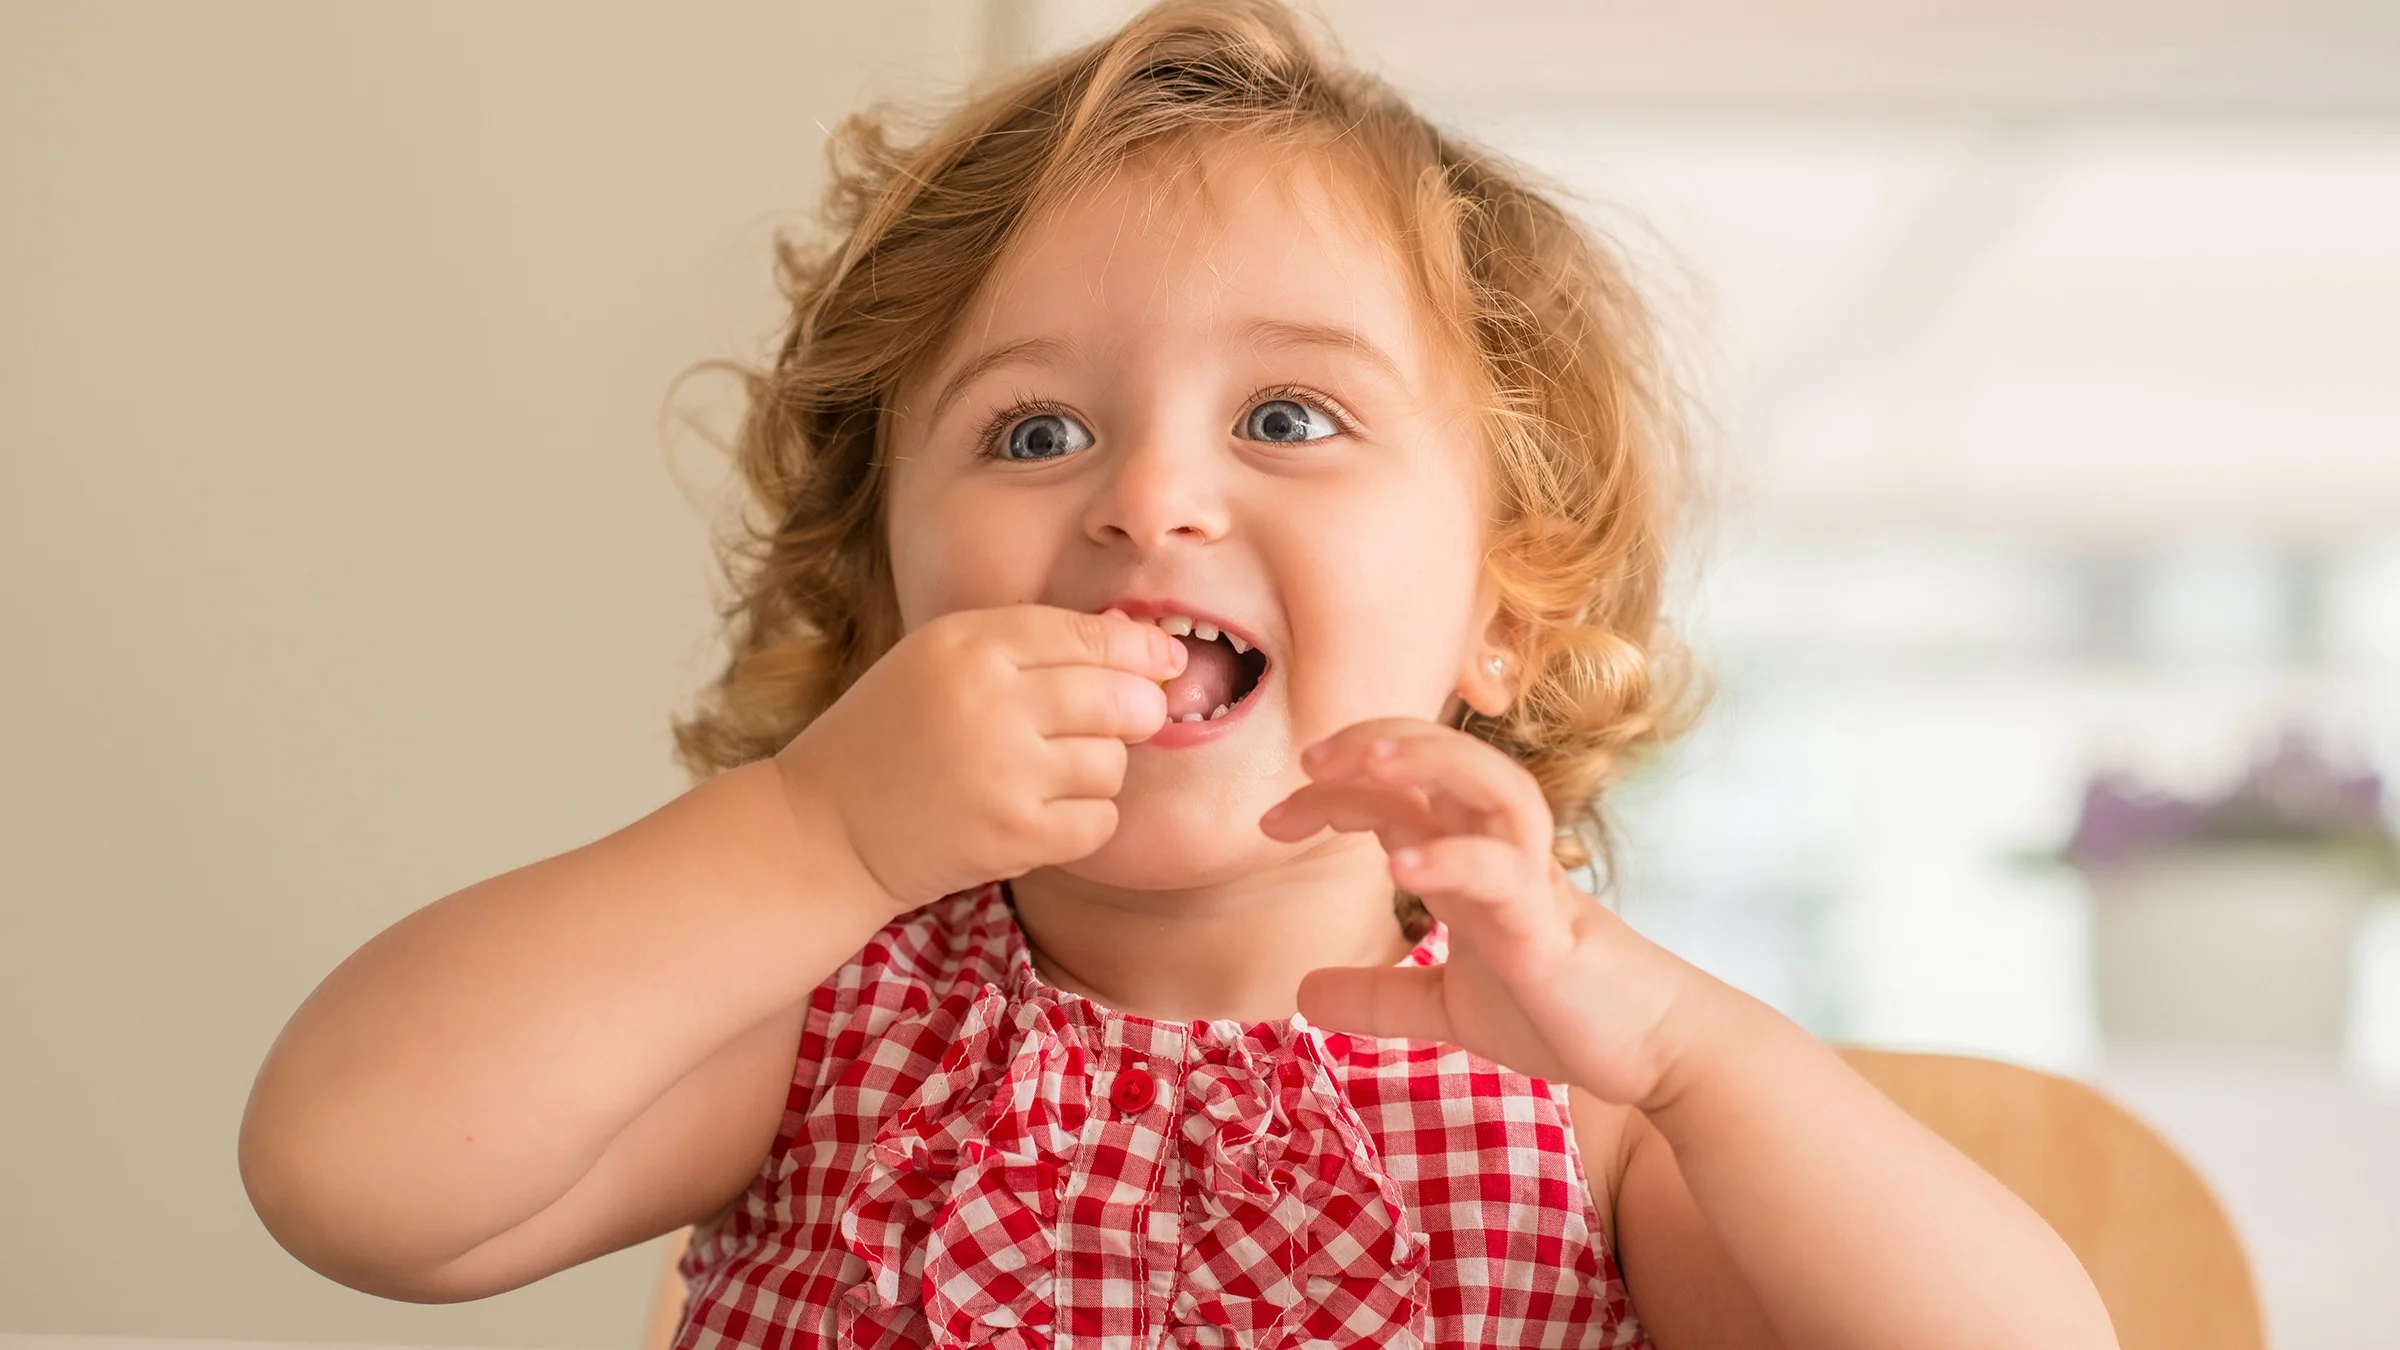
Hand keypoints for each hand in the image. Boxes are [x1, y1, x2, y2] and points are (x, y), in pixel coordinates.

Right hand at [775, 604, 1186, 908]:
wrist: (824, 829)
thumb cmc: (890, 737)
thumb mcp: (939, 661)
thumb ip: (1026, 645)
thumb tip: (1136, 642)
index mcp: (966, 643)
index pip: (1088, 634)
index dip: (1140, 649)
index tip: (1165, 661)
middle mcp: (988, 698)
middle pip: (1119, 697)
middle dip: (1136, 710)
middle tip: (1124, 721)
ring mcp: (1004, 770)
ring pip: (1113, 762)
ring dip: (1097, 770)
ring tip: (1049, 774)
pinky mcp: (1014, 835)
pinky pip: (1099, 820)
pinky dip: (1084, 820)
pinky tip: (1043, 813)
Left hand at [1260, 717, 1713, 1108]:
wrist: (1651, 1052)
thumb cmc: (1561, 1014)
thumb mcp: (1448, 1008)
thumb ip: (1381, 996)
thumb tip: (1303, 990)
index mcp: (1471, 859)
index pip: (1399, 792)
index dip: (1334, 790)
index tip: (1273, 821)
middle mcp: (1501, 852)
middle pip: (1446, 757)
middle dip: (1375, 741)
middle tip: (1308, 761)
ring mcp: (1530, 882)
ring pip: (1491, 784)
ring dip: (1428, 760)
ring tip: (1362, 762)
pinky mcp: (1552, 927)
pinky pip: (1506, 873)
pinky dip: (1455, 859)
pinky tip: (1403, 866)